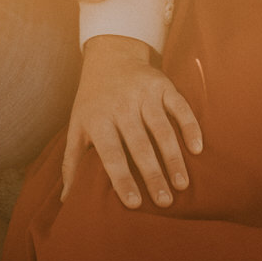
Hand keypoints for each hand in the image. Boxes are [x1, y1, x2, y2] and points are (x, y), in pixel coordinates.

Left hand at [62, 35, 202, 209]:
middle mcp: (121, 106)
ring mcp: (143, 94)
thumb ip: (72, 162)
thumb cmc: (92, 101)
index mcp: (98, 119)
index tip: (135, 204)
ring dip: (173, 158)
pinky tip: (197, 149)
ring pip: (162, 130)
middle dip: (153, 175)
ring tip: (182, 184)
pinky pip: (179, 108)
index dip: (123, 179)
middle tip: (164, 202)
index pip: (111, 154)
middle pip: (140, 146)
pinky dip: (190, 127)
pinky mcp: (162, 85)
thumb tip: (65, 200)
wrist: (110, 56)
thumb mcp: (77, 127)